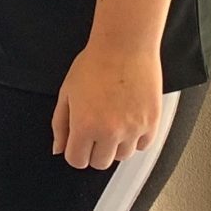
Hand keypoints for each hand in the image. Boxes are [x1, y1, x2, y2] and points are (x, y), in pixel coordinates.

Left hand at [51, 37, 164, 170]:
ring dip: (115, 145)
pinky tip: (129, 120)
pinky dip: (135, 138)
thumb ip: (60, 124)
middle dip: (94, 150)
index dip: (74, 151)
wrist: (125, 47)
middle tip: (95, 130)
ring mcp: (134, 129)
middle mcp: (110, 132)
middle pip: (100, 163)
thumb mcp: (67, 92)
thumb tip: (58, 148)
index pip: (77, 160)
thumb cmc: (94, 64)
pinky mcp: (152, 123)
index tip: (77, 142)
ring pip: (122, 156)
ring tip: (113, 122)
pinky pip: (143, 145)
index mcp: (85, 125)